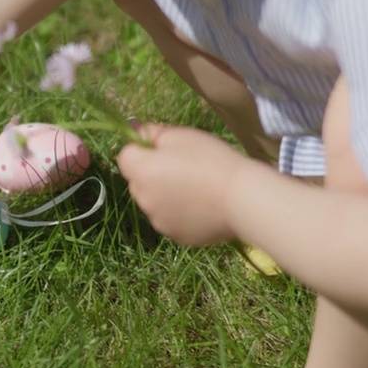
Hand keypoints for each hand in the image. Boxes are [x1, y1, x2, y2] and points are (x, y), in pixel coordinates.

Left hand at [116, 124, 248, 245]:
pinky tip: (202, 207)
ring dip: (165, 195)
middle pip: (137, 182)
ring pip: (154, 202)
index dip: (142, 150)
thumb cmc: (211, 160)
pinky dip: (179, 214)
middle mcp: (142, 199)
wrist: (242, 198)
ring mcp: (158, 221)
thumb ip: (152, 133)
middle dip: (152, 174)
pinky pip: (170, 220)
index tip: (166, 149)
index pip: (125, 156)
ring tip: (197, 190)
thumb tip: (134, 131)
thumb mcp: (181, 136)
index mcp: (140, 172)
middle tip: (184, 168)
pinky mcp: (176, 236)